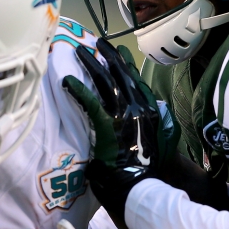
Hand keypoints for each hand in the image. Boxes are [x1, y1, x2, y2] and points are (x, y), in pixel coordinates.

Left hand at [62, 38, 178, 221]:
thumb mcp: (161, 141)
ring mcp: (123, 115)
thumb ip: (156, 122)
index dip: (126, 64)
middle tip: (97, 42)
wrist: (142, 185)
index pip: (137, 81)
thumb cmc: (150, 169)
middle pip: (122, 74)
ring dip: (91, 65)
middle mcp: (139, 108)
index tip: (119, 52)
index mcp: (151, 111)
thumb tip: (151, 109)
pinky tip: (67, 81)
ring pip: (105, 82)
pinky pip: (90, 102)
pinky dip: (78, 90)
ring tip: (79, 52)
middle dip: (109, 55)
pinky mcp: (108, 126)